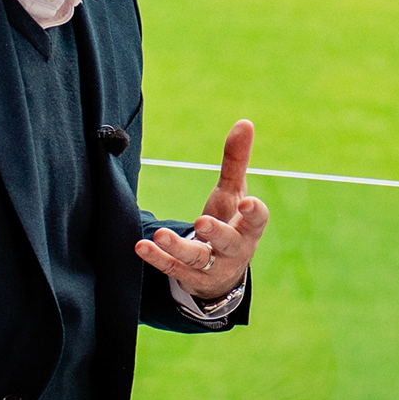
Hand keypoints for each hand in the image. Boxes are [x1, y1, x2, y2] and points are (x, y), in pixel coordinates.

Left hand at [135, 119, 266, 302]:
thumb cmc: (230, 223)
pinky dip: (156, 258)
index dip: (254, 213)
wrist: (222, 273)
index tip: (248, 203)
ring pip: (196, 258)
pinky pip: (171, 269)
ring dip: (178, 247)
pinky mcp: (188, 277)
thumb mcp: (233, 193)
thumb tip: (245, 122)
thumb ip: (236, 161)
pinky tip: (141, 246)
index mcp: (248, 228)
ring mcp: (211, 266)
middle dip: (216, 233)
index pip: (257, 221)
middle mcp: (234, 250)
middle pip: (228, 243)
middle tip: (202, 222)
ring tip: (160, 234)